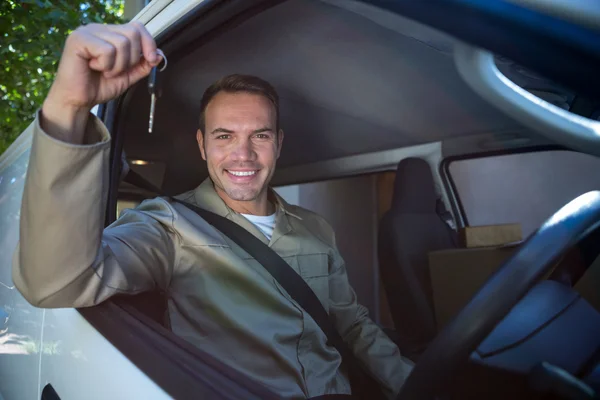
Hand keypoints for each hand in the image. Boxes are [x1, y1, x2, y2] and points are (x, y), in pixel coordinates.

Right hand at [41, 22, 161, 142]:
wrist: (78, 100)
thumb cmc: (98, 86)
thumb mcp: (128, 75)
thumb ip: (142, 65)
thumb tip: (158, 55)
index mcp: (110, 34)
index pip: (137, 27)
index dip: (148, 42)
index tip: (152, 60)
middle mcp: (99, 29)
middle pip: (132, 33)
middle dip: (132, 58)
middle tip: (116, 70)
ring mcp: (88, 31)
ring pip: (122, 43)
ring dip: (118, 65)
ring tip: (104, 71)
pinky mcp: (78, 39)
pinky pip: (107, 50)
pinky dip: (106, 65)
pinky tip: (94, 68)